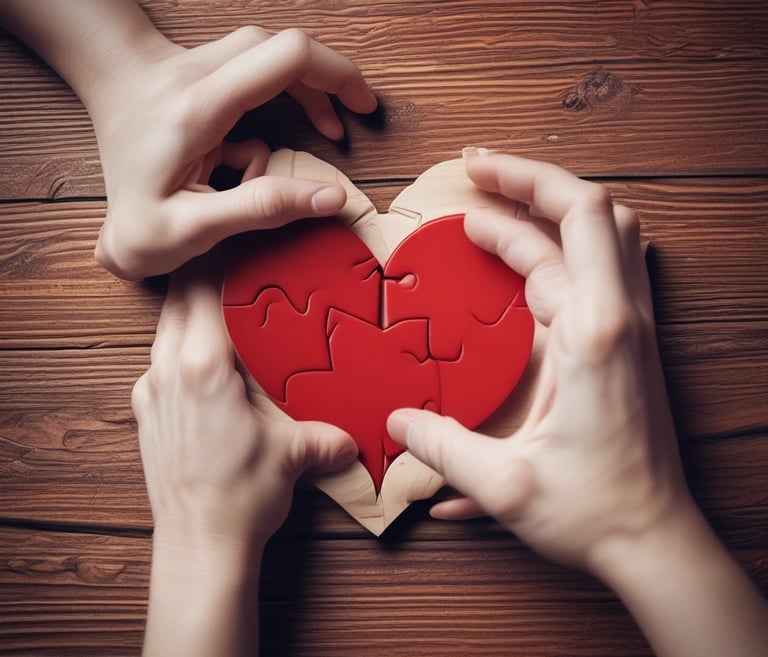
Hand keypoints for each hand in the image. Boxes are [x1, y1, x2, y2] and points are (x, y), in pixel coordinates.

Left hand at [1, 1, 376, 279]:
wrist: (84, 164)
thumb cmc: (132, 210)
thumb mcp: (187, 229)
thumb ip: (259, 211)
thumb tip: (332, 197)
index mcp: (198, 110)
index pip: (284, 60)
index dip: (337, 78)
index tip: (361, 116)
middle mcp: (199, 75)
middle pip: (284, 46)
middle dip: (331, 78)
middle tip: (357, 115)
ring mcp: (196, 68)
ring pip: (270, 52)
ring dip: (308, 86)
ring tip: (329, 126)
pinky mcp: (199, 74)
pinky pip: (254, 65)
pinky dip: (284, 88)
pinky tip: (289, 122)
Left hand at [132, 257, 357, 551]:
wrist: (198, 545)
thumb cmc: (241, 496)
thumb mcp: (293, 454)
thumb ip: (325, 434)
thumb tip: (351, 435)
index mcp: (203, 367)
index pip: (206, 288)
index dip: (223, 256)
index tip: (241, 238)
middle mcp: (168, 371)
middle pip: (179, 297)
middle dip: (205, 273)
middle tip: (236, 259)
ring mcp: (151, 391)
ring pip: (165, 325)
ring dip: (191, 307)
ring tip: (224, 303)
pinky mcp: (146, 412)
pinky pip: (160, 358)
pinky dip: (180, 342)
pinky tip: (208, 356)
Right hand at [388, 153, 767, 656]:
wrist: (654, 541)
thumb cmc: (594, 512)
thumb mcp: (503, 483)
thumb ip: (441, 446)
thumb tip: (396, 422)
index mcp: (596, 334)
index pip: (575, 219)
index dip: (522, 183)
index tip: (472, 173)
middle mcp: (622, 318)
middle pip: (595, 211)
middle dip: (534, 181)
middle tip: (479, 173)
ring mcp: (632, 328)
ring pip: (608, 236)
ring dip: (557, 210)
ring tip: (502, 205)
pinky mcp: (627, 344)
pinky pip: (604, 270)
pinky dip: (568, 247)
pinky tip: (534, 258)